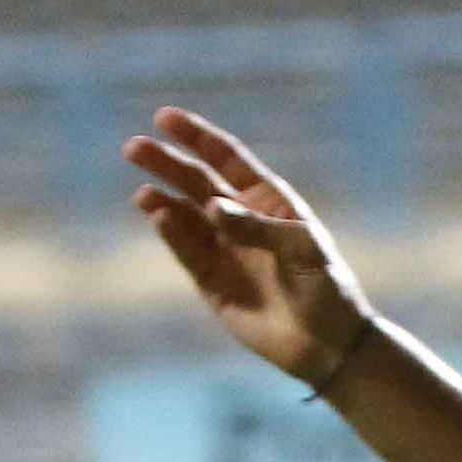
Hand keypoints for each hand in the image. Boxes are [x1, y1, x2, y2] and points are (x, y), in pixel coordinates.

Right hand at [125, 108, 372, 389]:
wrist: (327, 343)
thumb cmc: (325, 287)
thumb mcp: (302, 249)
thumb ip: (257, 227)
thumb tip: (213, 207)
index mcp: (268, 199)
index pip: (226, 158)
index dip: (197, 137)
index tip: (165, 118)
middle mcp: (240, 219)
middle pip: (196, 182)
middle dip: (166, 164)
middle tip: (134, 148)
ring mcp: (223, 249)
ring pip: (184, 216)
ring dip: (163, 201)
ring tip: (144, 193)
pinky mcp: (211, 282)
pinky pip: (186, 252)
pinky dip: (172, 235)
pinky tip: (160, 218)